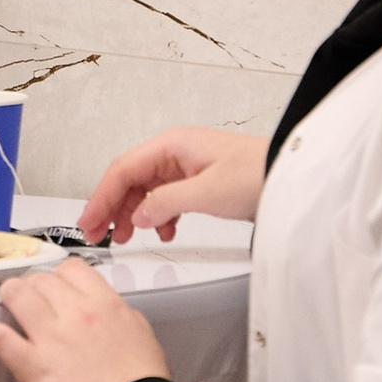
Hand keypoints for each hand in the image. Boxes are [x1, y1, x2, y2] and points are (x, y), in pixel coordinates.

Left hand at [0, 261, 166, 381]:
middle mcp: (76, 314)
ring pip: (16, 295)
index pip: (71, 268)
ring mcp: (52, 339)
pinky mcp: (34, 367)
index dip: (59, 275)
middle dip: (32, 285)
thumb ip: (123, 316)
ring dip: (8, 296)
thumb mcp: (142, 335)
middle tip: (29, 296)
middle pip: (40, 279)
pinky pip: (1, 339)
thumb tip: (112, 310)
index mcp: (104, 305)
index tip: (55, 283)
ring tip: (6, 304)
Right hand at [78, 126, 266, 244]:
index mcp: (172, 145)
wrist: (293, 178)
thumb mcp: (207, 192)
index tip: (88, 221)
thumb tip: (138, 216)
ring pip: (146, 191)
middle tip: (99, 234)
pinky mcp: (199, 183)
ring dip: (134, 214)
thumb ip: (166, 204)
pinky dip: (159, 217)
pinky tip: (165, 231)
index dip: (101, 197)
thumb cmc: (259, 174)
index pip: (123, 170)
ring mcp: (187, 168)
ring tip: (127, 237)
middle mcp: (176, 153)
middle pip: (130, 180)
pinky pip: (166, 199)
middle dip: (112, 208)